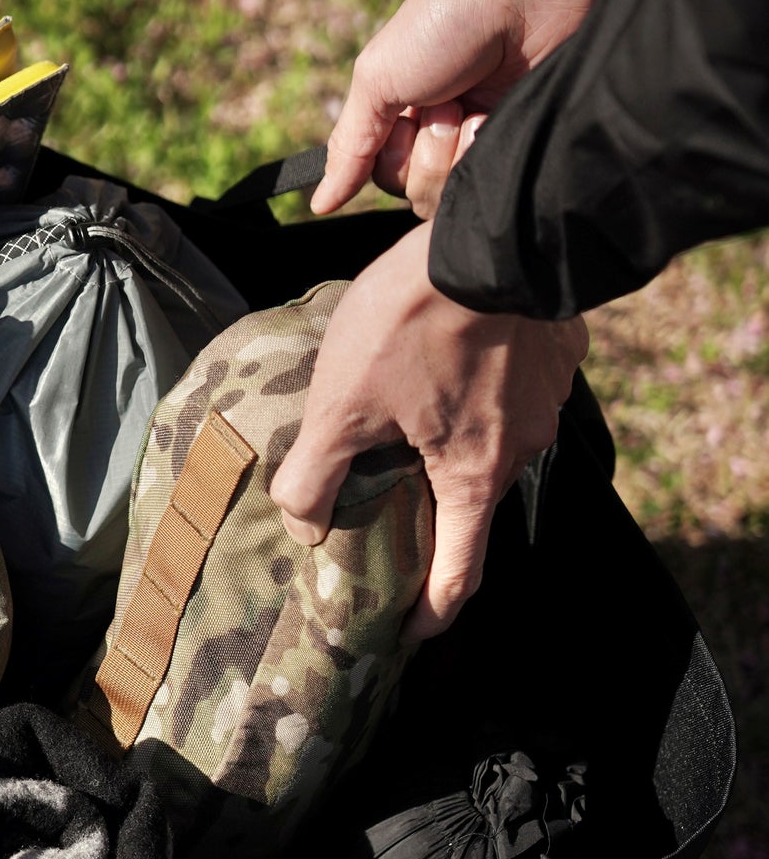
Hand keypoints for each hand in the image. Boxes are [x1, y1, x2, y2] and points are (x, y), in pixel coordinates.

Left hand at [269, 222, 589, 641]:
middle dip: (429, 523)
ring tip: (402, 435)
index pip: (460, 574)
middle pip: (472, 508)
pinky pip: (506, 396)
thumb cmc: (413, 323)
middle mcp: (523, 448)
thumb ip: (314, 479)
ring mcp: (546, 399)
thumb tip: (306, 530)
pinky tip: (435, 375)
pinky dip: (471, 402)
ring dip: (448, 452)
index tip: (410, 632)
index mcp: (474, 477)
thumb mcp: (338, 407)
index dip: (432, 613)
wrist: (493, 227)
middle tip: (386, 519)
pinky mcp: (552, 352)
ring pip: (490, 446)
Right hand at [311, 0, 614, 216]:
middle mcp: (440, 136)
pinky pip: (491, 181)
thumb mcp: (378, 82)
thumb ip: (349, 148)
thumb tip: (319, 205)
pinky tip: (498, 117)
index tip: (405, 118)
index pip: (385, 179)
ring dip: (457, 148)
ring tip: (474, 104)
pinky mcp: (513, 142)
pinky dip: (487, 148)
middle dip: (427, 153)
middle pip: (418, 194)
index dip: (393, 158)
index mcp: (402, 120)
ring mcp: (479, 141)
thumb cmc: (441, 24)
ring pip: (453, 193)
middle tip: (446, 103)